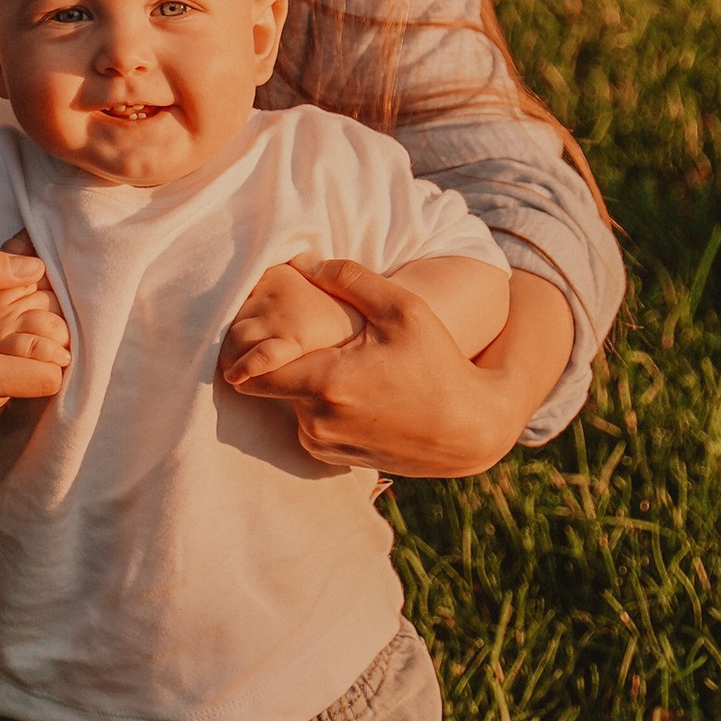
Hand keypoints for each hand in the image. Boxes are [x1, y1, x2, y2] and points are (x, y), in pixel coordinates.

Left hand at [217, 256, 524, 478]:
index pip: (252, 370)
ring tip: (343, 365)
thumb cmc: (438, 362)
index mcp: (326, 383)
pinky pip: (306, 424)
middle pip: (271, 383)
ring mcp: (323, 444)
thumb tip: (303, 262)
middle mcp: (317, 421)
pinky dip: (318, 406)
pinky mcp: (332, 458)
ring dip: (304, 384)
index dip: (252, 348)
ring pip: (288, 403)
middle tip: (313, 339)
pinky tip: (352, 391)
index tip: (261, 331)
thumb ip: (351, 278)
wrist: (468, 428)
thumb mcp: (404, 309)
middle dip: (286, 360)